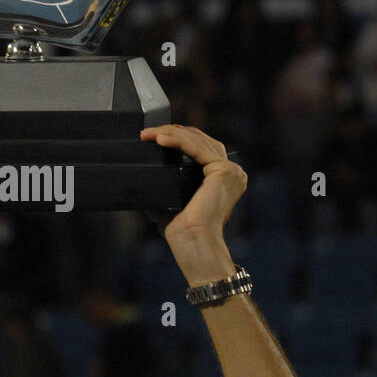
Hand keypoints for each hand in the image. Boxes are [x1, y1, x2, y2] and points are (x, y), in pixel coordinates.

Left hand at [141, 124, 246, 282]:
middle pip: (199, 139)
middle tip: (146, 133)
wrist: (192, 245)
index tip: (151, 137)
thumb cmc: (182, 230)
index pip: (199, 146)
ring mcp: (230, 170)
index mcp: (222, 177)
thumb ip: (166, 184)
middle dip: (171, 131)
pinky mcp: (224, 170)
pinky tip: (159, 138)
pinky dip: (176, 140)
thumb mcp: (172, 199)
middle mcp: (232, 171)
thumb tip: (144, 173)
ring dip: (169, 132)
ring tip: (147, 134)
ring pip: (196, 140)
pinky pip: (196, 147)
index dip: (176, 137)